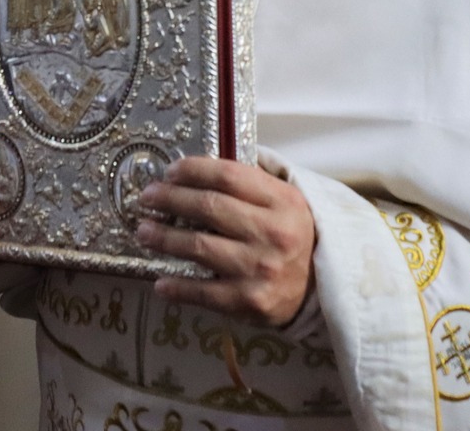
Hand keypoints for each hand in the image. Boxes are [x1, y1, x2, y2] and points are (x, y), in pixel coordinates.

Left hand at [136, 157, 315, 326]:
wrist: (324, 289)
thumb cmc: (295, 238)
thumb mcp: (287, 202)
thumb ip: (252, 184)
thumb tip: (199, 168)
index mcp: (283, 201)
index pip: (228, 175)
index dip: (193, 170)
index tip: (170, 172)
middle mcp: (273, 232)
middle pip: (209, 207)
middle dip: (170, 199)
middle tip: (147, 198)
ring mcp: (260, 268)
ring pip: (199, 247)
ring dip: (164, 238)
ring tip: (144, 232)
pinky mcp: (249, 301)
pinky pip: (203, 292)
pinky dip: (177, 287)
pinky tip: (160, 283)